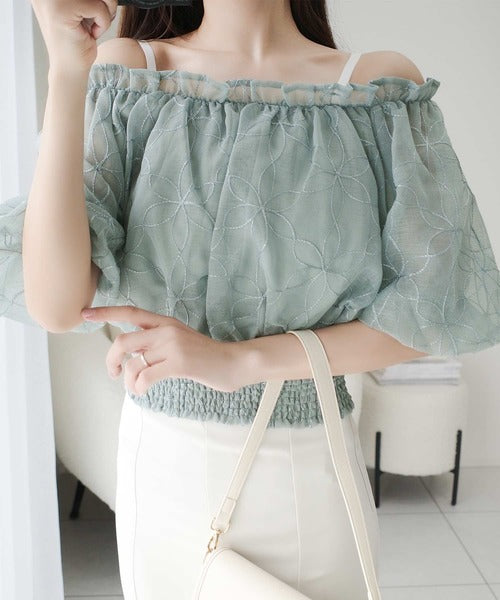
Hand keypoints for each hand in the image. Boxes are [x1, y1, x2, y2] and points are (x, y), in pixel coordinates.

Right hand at [31, 0, 117, 73]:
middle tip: (97, 18)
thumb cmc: (77, 39)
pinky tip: (90, 33)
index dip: (98, 1)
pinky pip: (99, 8)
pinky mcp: (62, 9)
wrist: (69, 69)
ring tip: (91, 25)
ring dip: (104, 12)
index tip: (92, 12)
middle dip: (105, 1)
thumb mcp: (83, 8)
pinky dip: (102, 23)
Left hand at [81, 305, 246, 394]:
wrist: (234, 362)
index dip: (105, 312)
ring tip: (135, 387)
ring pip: (132, 363)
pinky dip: (138, 388)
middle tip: (113, 373)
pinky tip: (144, 391)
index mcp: (165, 322)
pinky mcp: (179, 363)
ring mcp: (173, 346)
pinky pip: (145, 377)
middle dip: (110, 360)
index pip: (130, 312)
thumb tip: (132, 354)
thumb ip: (158, 340)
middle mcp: (166, 330)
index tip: (85, 313)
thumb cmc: (206, 357)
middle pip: (122, 341)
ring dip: (128, 381)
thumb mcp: (180, 340)